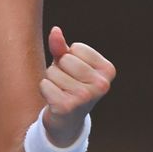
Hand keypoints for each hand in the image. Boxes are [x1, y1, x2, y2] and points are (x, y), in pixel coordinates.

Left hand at [38, 26, 115, 145]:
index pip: (76, 47)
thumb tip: (55, 30)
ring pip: (52, 71)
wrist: (67, 121)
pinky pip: (45, 84)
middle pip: (65, 59)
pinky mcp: (68, 107)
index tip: (75, 74)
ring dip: (51, 80)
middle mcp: (102, 85)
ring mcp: (86, 97)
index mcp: (108, 70)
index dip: (69, 58)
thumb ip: (61, 46)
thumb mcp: (68, 63)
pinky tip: (54, 101)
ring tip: (61, 92)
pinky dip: (44, 90)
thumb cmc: (69, 85)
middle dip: (59, 69)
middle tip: (66, 85)